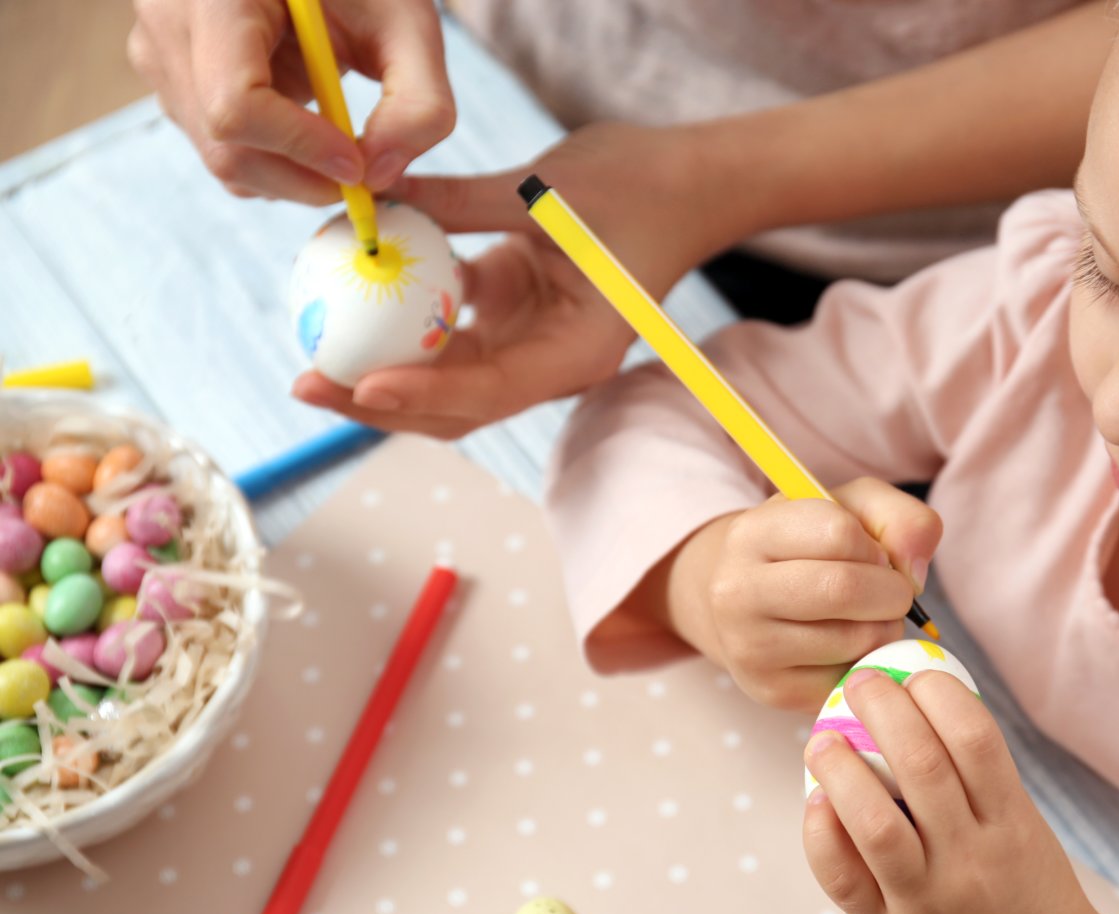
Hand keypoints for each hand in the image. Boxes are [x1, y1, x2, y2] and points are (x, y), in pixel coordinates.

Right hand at [129, 0, 452, 201]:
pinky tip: (310, 127)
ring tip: (340, 138)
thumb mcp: (409, 24)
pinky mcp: (173, 79)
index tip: (357, 162)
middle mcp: (170, 22)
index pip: (235, 104)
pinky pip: (221, 149)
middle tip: (362, 177)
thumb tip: (378, 178)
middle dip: (303, 178)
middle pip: (224, 145)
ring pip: (222, 159)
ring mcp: (161, 53)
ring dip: (293, 173)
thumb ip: (420, 103)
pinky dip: (276, 160)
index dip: (301, 147)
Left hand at [290, 122, 734, 436]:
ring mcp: (529, 341)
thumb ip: (459, 203)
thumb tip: (371, 197)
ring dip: (379, 371)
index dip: (421, 394)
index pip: (487, 391)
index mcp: (573, 354)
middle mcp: (548, 363)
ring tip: (311, 359)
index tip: (360, 384)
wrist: (689, 180)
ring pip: (443, 378)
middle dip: (377, 402)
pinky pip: (447, 330)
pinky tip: (350, 301)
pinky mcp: (512, 312)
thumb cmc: (638, 187)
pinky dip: (401, 320)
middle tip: (305, 382)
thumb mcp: (544, 192)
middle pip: (453, 404)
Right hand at [654, 479, 941, 712]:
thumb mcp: (851, 511)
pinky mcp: (774, 690)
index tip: (873, 556)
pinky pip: (851, 677)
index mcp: (752, 533)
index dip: (874, 546)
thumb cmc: (809, 550)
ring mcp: (750, 646)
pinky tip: (851, 646)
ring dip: (885, 629)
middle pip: (846, 589)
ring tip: (868, 618)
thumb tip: (913, 574)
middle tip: (890, 593)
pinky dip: (868, 661)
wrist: (748, 605)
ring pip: (856, 640)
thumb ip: (901, 519)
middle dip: (891, 592)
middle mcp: (738, 591)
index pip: (839, 533)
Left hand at [802, 668, 1105, 913]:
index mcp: (1011, 822)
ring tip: (822, 739)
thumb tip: (912, 701)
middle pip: (921, 765)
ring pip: (875, 823)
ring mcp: (928, 900)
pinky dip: (821, 833)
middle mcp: (971, 859)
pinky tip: (816, 801)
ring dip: (840, 769)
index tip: (914, 673)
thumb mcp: (1021, 825)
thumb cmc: (1029, 889)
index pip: (974, 737)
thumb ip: (977, 777)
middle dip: (882, 709)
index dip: (938, 692)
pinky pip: (843, 878)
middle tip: (860, 683)